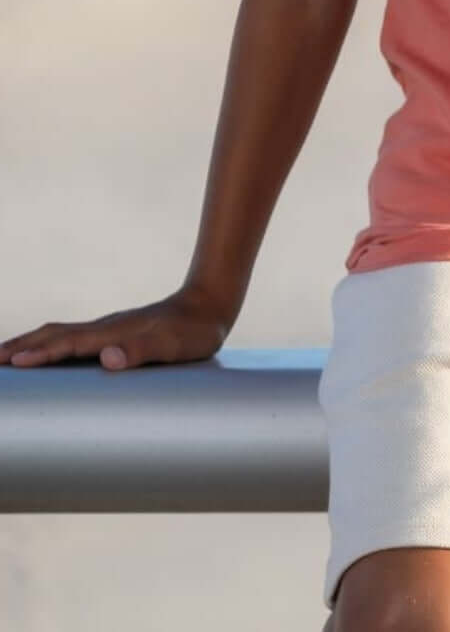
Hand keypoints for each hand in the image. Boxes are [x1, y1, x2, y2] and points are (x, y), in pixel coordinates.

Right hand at [0, 288, 230, 370]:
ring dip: (30, 345)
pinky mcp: (115, 334)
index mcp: (113, 333)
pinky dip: (49, 346)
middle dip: (21, 347)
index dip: (40, 355)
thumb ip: (143, 350)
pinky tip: (49, 356)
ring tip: (6, 358)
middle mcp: (105, 329)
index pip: (68, 344)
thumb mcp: (175, 345)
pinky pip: (72, 340)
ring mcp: (108, 330)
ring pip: (59, 335)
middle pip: (53, 335)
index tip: (12, 363)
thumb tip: (107, 359)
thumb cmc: (195, 331)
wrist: (210, 305)